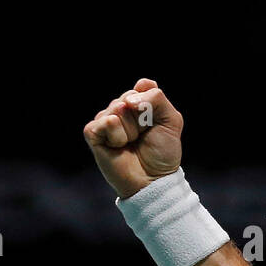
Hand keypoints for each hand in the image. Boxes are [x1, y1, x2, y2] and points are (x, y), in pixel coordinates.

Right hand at [83, 78, 182, 198]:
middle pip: (129, 97)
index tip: (155, 123)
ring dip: (131, 130)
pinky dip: (117, 136)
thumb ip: (158, 98)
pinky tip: (118, 147)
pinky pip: (106, 122)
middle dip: (142, 119)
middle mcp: (120, 108)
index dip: (151, 105)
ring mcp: (105, 120)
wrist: (152, 179)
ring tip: (131, 143)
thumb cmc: (162, 152)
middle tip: (143, 136)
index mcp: (138, 102)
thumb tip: (129, 99)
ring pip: (117, 109)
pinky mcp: (93, 133)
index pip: (143, 87)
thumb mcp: (171, 120)